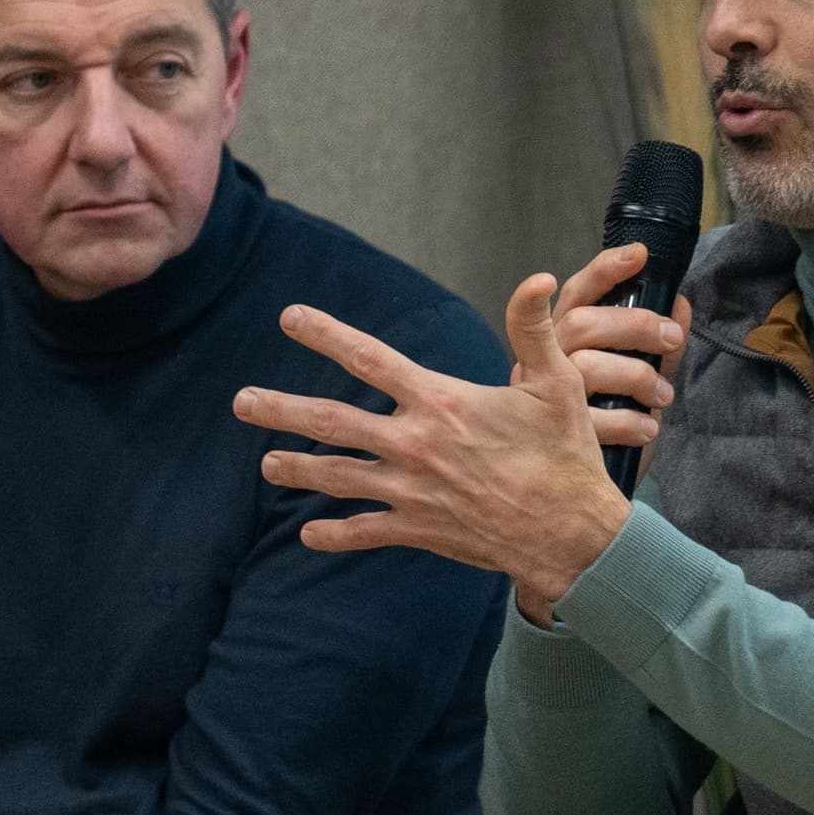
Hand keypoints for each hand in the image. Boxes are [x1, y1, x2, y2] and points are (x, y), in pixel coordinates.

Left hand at [234, 243, 691, 622]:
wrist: (570, 535)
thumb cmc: (564, 456)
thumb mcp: (556, 384)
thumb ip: (533, 329)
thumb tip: (537, 278)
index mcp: (440, 403)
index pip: (370, 359)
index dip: (327, 335)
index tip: (290, 317)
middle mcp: (414, 445)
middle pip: (333, 422)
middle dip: (283, 410)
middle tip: (243, 401)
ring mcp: (411, 491)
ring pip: (338, 477)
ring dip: (298, 469)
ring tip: (265, 464)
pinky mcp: (419, 530)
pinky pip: (365, 532)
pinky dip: (334, 534)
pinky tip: (309, 534)